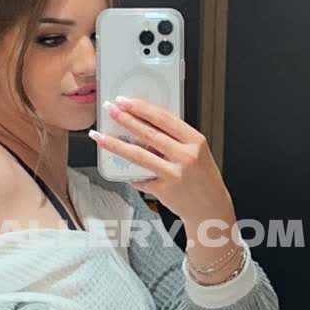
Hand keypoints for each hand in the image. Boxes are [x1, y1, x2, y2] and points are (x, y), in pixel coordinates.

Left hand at [90, 99, 232, 228]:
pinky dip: (130, 173)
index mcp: (195, 141)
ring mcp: (174, 174)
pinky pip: (140, 177)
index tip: (125, 101)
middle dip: (125, 119)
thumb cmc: (203, 178)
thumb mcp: (197, 152)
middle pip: (149, 133)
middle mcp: (186, 156)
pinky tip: (120, 168)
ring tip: (99, 136)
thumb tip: (144, 123)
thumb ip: (176, 139)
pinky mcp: (163, 190)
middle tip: (110, 110)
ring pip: (138, 155)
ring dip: (115, 144)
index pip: (164, 118)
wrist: (211, 208)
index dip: (142, 108)